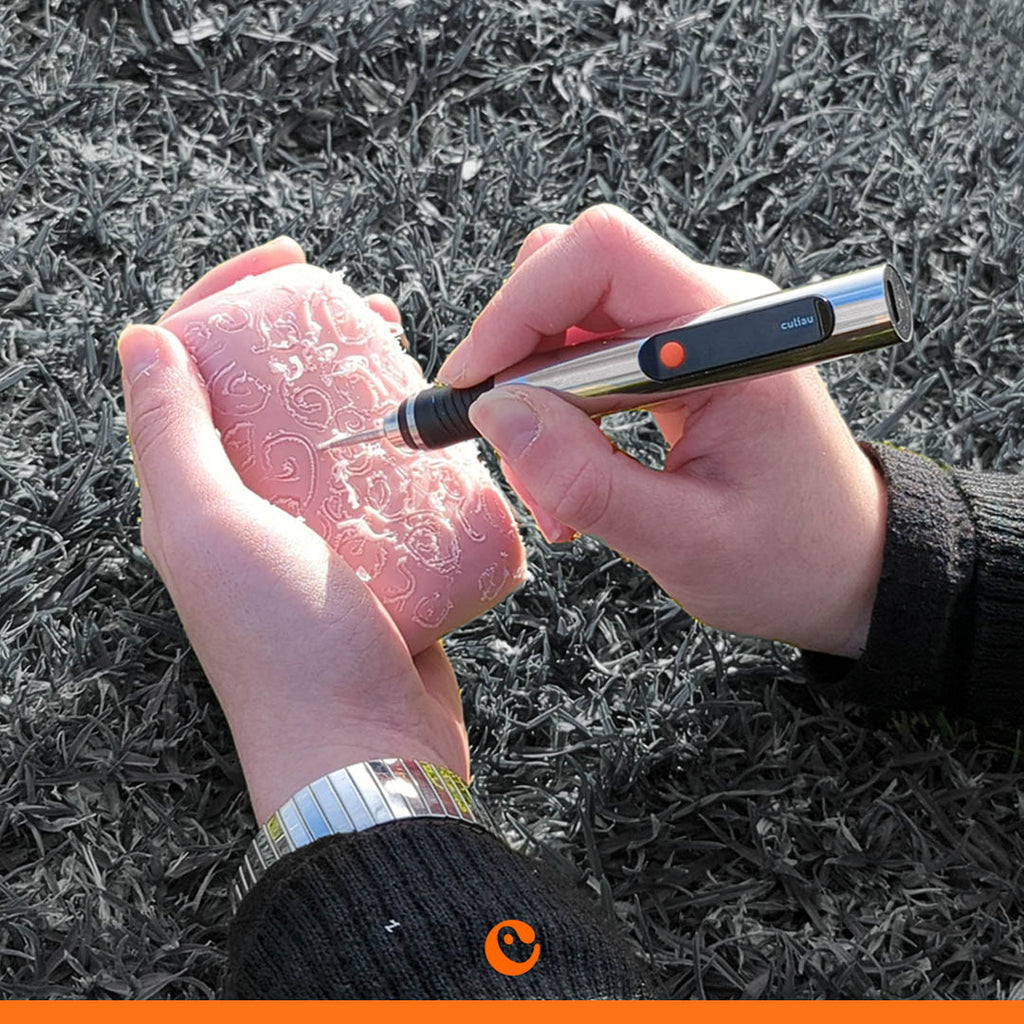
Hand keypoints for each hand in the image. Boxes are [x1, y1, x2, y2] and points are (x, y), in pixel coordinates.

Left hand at [119, 239, 468, 821]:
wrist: (367, 746)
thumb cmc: (286, 647)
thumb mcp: (209, 527)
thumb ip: (171, 435)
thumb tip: (144, 338)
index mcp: (196, 498)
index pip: (197, 369)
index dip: (232, 298)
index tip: (293, 263)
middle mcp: (249, 514)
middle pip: (271, 393)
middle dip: (308, 334)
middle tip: (362, 308)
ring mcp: (315, 538)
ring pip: (333, 433)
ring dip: (362, 382)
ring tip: (404, 354)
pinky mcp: (374, 561)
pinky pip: (385, 485)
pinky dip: (406, 445)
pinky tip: (439, 431)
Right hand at [441, 205, 886, 657]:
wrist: (850, 566)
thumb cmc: (791, 559)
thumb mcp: (685, 540)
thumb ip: (585, 480)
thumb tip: (496, 415)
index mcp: (728, 336)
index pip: (601, 255)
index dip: (518, 307)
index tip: (474, 387)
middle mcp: (709, 312)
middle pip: (570, 276)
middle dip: (518, 362)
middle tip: (517, 455)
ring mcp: (691, 331)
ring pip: (566, 322)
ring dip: (534, 401)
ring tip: (557, 497)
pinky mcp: (675, 358)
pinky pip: (586, 356)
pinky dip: (558, 412)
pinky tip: (573, 475)